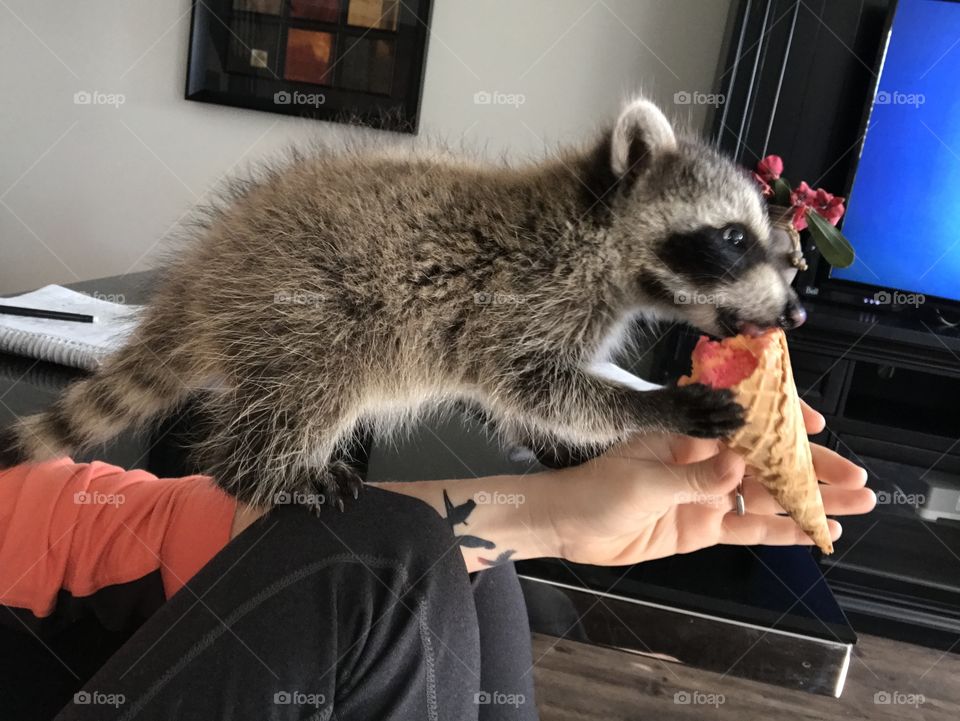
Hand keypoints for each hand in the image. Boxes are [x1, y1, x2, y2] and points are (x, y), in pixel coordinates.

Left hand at [546, 400, 874, 565]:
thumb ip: (692, 478)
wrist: (569, 527)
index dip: (781, 421)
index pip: (743, 421)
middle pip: (766, 462)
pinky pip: (748, 528)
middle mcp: (703, 461)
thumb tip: (738, 469)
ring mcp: (706, 495)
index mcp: (688, 435)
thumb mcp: (644, 480)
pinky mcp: (702, 527)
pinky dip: (781, 532)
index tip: (817, 425)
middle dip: (810, 468)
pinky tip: (816, 532)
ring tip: (854, 504)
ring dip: (807, 499)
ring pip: (765, 496)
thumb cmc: (596, 488)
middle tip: (855, 476)